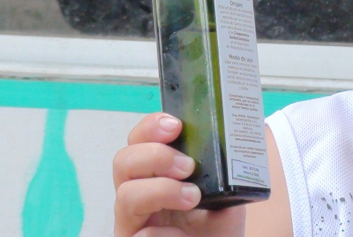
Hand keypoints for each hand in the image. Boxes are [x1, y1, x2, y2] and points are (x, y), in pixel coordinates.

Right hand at [113, 113, 245, 236]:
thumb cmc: (217, 227)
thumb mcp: (226, 194)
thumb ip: (223, 172)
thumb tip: (229, 149)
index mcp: (157, 173)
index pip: (141, 140)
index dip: (152, 126)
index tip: (177, 125)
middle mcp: (139, 194)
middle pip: (123, 160)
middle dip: (156, 155)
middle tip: (188, 167)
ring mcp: (133, 222)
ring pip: (126, 195)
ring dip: (161, 190)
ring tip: (192, 198)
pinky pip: (142, 235)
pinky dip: (166, 233)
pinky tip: (183, 236)